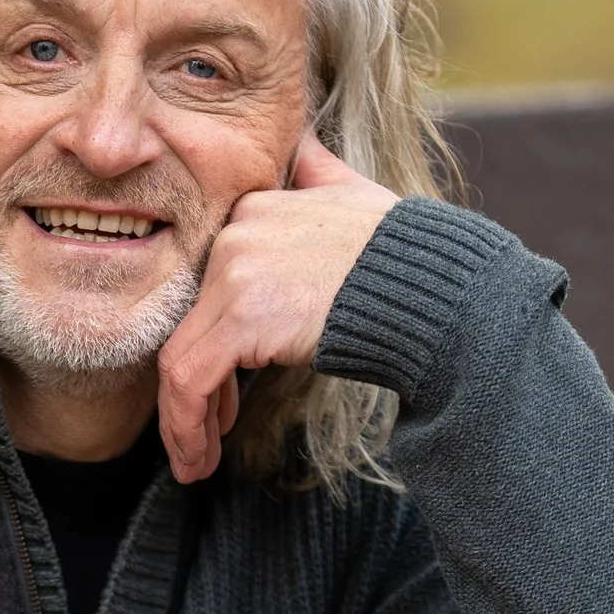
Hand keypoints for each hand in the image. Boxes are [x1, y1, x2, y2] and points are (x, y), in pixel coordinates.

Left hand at [156, 133, 398, 483]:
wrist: (432, 286)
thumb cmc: (406, 256)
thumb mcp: (355, 196)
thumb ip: (318, 175)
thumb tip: (305, 149)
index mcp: (256, 208)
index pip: (211, 289)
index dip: (212, 346)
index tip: (222, 392)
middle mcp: (236, 233)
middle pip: (192, 325)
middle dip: (197, 391)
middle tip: (204, 437)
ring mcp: (234, 272)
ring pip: (181, 359)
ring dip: (184, 423)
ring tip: (195, 464)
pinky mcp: (240, 315)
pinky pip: (190, 381)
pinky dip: (187, 428)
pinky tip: (199, 461)